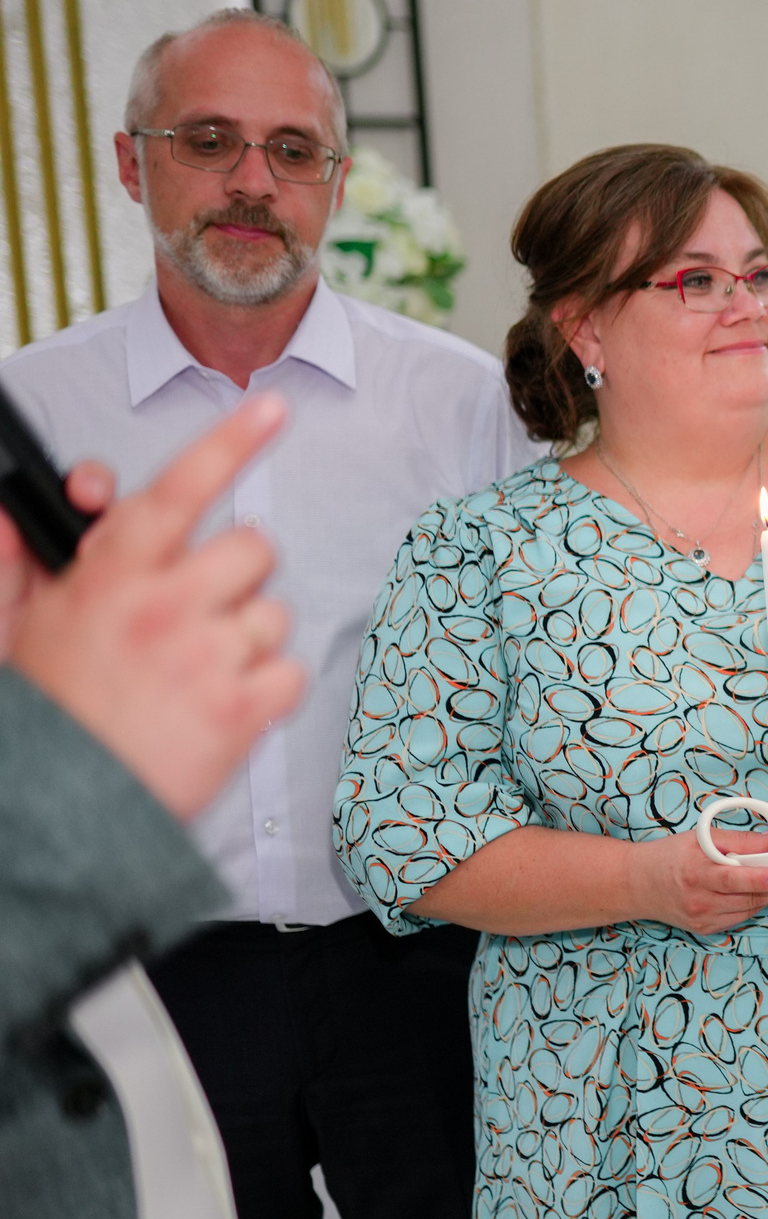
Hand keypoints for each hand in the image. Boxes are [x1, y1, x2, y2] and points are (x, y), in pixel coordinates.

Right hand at [5, 398, 304, 818]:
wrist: (61, 809)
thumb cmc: (49, 710)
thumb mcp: (19, 623)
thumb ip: (22, 558)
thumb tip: (14, 507)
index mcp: (113, 575)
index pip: (179, 489)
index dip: (230, 442)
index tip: (272, 409)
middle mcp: (166, 605)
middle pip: (253, 547)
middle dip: (235, 574)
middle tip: (196, 611)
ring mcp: (209, 656)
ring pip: (273, 612)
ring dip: (244, 638)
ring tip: (193, 674)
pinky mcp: (243, 709)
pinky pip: (289, 671)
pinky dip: (265, 690)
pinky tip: (219, 707)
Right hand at [626, 828, 767, 933]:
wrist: (637, 885)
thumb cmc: (670, 856)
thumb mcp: (702, 838)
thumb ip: (739, 840)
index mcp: (695, 873)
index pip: (732, 879)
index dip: (759, 878)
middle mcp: (699, 901)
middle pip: (748, 896)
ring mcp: (702, 919)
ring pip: (749, 909)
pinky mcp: (706, 930)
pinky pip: (740, 917)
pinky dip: (756, 904)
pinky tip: (766, 892)